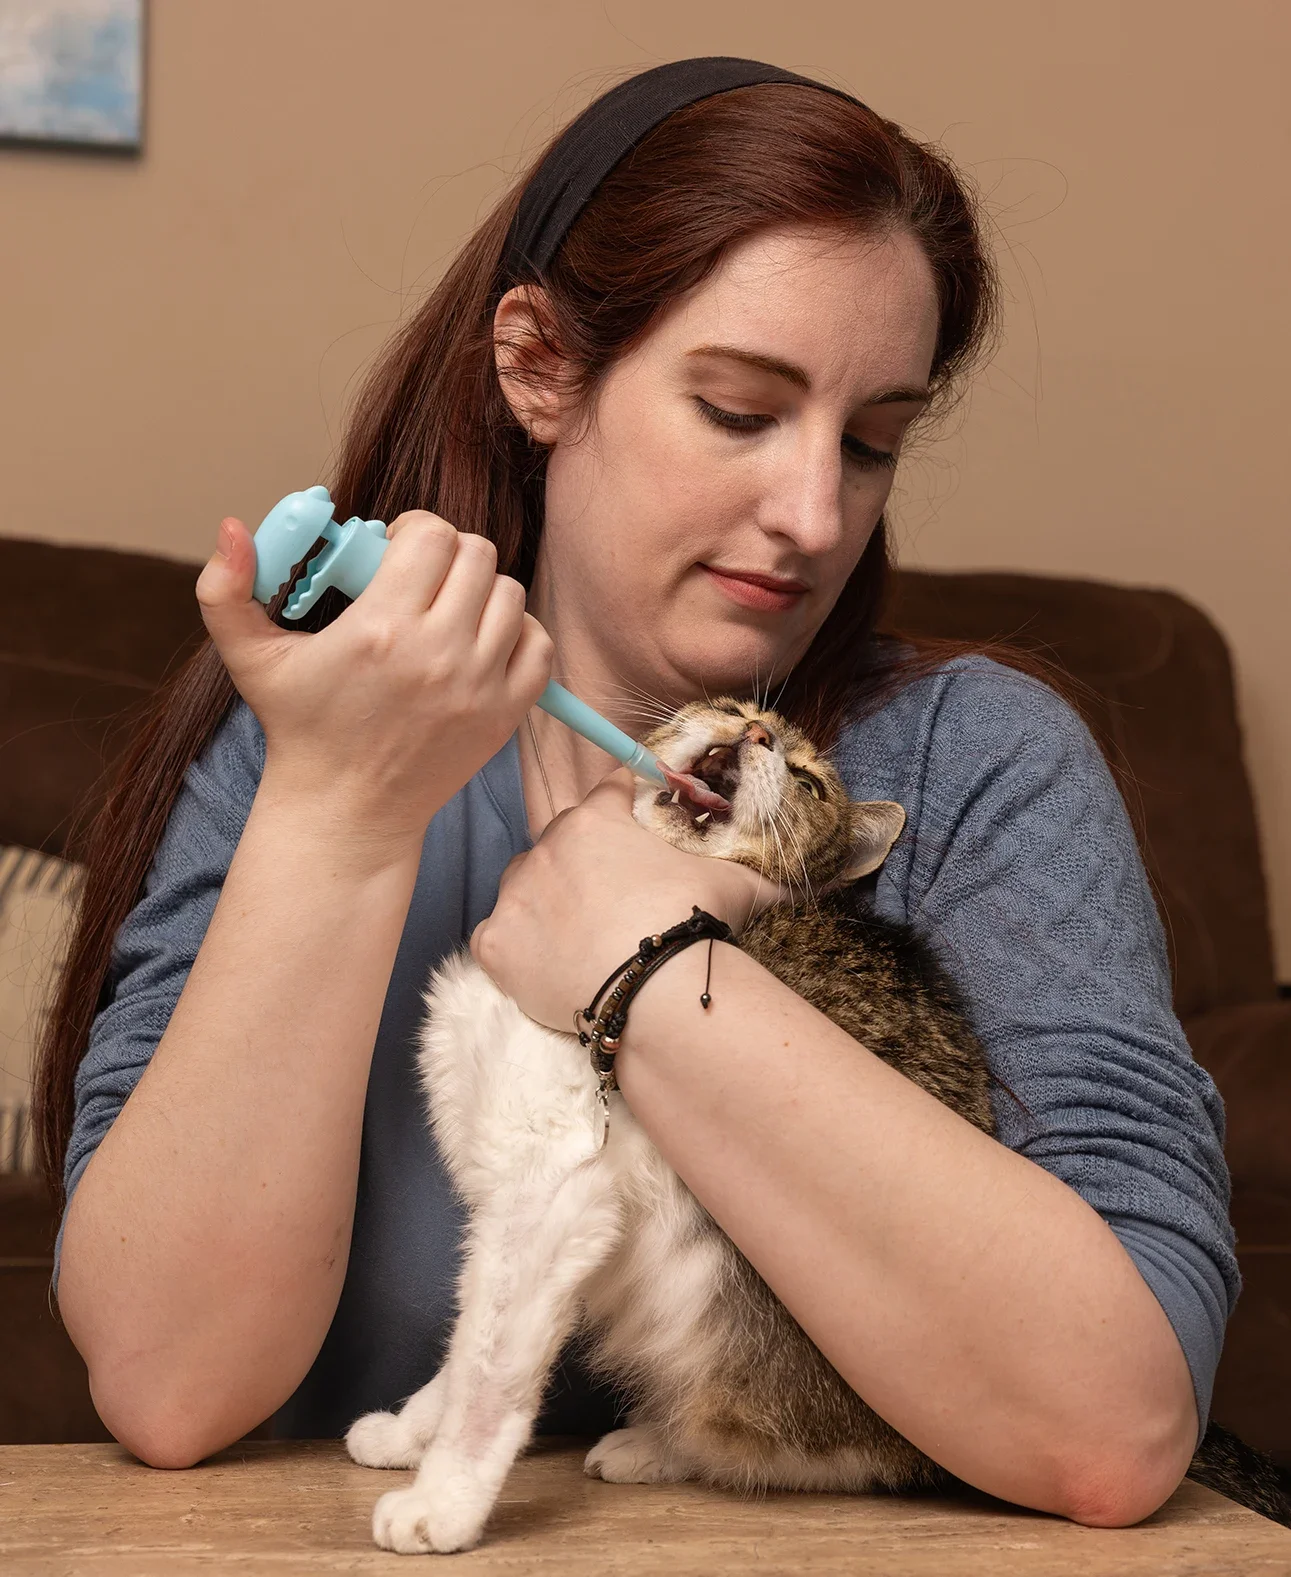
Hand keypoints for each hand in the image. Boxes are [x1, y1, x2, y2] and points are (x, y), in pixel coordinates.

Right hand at [196, 512, 552, 857]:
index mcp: (380, 629)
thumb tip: (228, 526)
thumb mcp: (250, 659)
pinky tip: (482, 641)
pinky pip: (538, 645)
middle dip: (447, 555)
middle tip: (421, 578)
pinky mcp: (505, 714)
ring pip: (510, 594)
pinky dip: (517, 633)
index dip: (414, 530)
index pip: (433, 535)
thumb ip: (225, 589)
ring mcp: (479, 686)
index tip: (394, 552)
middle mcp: (437, 654)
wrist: (347, 810)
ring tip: (448, 610)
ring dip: (481, 591)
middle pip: (477, 555)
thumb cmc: (302, 728)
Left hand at [470, 769, 788, 1031]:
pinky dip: (518, 954)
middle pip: (560, 844)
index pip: (609, 794)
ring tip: (583, 944)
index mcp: (599, 817)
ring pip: (524, 889)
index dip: (625, 816)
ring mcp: (515, 894)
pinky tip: (552, 972)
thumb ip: (763, 868)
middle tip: (615, 909)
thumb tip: (828, 868)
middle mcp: (547, 844)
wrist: (657, 995)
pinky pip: (497, 941)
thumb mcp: (741, 886)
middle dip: (583, 869)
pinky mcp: (494, 943)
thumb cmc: (697, 926)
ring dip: (546, 906)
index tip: (635, 843)